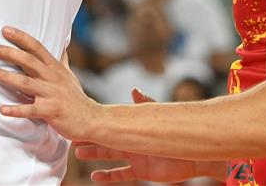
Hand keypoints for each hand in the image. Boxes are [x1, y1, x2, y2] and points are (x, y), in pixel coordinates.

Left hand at [0, 26, 101, 141]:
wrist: (91, 119)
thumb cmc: (76, 98)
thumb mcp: (69, 76)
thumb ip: (62, 61)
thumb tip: (62, 45)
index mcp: (55, 68)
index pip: (36, 47)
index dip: (21, 38)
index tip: (5, 30)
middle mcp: (52, 78)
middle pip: (28, 61)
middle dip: (8, 52)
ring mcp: (51, 94)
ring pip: (25, 82)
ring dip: (5, 76)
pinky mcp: (50, 111)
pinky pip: (30, 110)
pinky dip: (15, 109)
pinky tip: (1, 109)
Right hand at [73, 90, 215, 182]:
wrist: (194, 156)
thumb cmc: (178, 134)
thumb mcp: (159, 118)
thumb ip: (146, 105)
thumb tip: (134, 89)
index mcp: (135, 126)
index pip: (111, 123)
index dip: (96, 123)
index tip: (81, 120)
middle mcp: (133, 140)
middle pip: (106, 139)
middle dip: (90, 138)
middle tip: (71, 138)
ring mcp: (136, 156)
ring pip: (110, 155)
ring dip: (95, 155)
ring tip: (79, 154)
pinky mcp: (142, 171)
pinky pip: (121, 174)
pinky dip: (108, 176)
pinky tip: (95, 176)